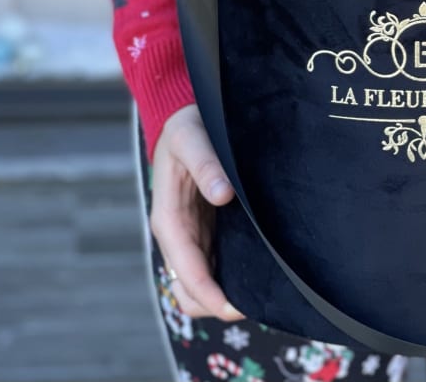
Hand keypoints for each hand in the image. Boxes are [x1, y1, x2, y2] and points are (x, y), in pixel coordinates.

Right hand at [150, 104, 244, 321]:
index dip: (210, 293)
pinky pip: (211, 264)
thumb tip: (223, 194)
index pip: (187, 271)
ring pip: (198, 283)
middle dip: (216, 303)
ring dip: (220, 294)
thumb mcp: (192, 138)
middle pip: (189, 289)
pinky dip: (226, 276)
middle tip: (256, 303)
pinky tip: (252, 272)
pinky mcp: (202, 229)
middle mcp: (176, 234)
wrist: (182, 118)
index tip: (236, 306)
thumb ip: (206, 164)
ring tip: (257, 293)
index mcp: (168, 219)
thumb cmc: (185, 127)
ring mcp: (189, 234)